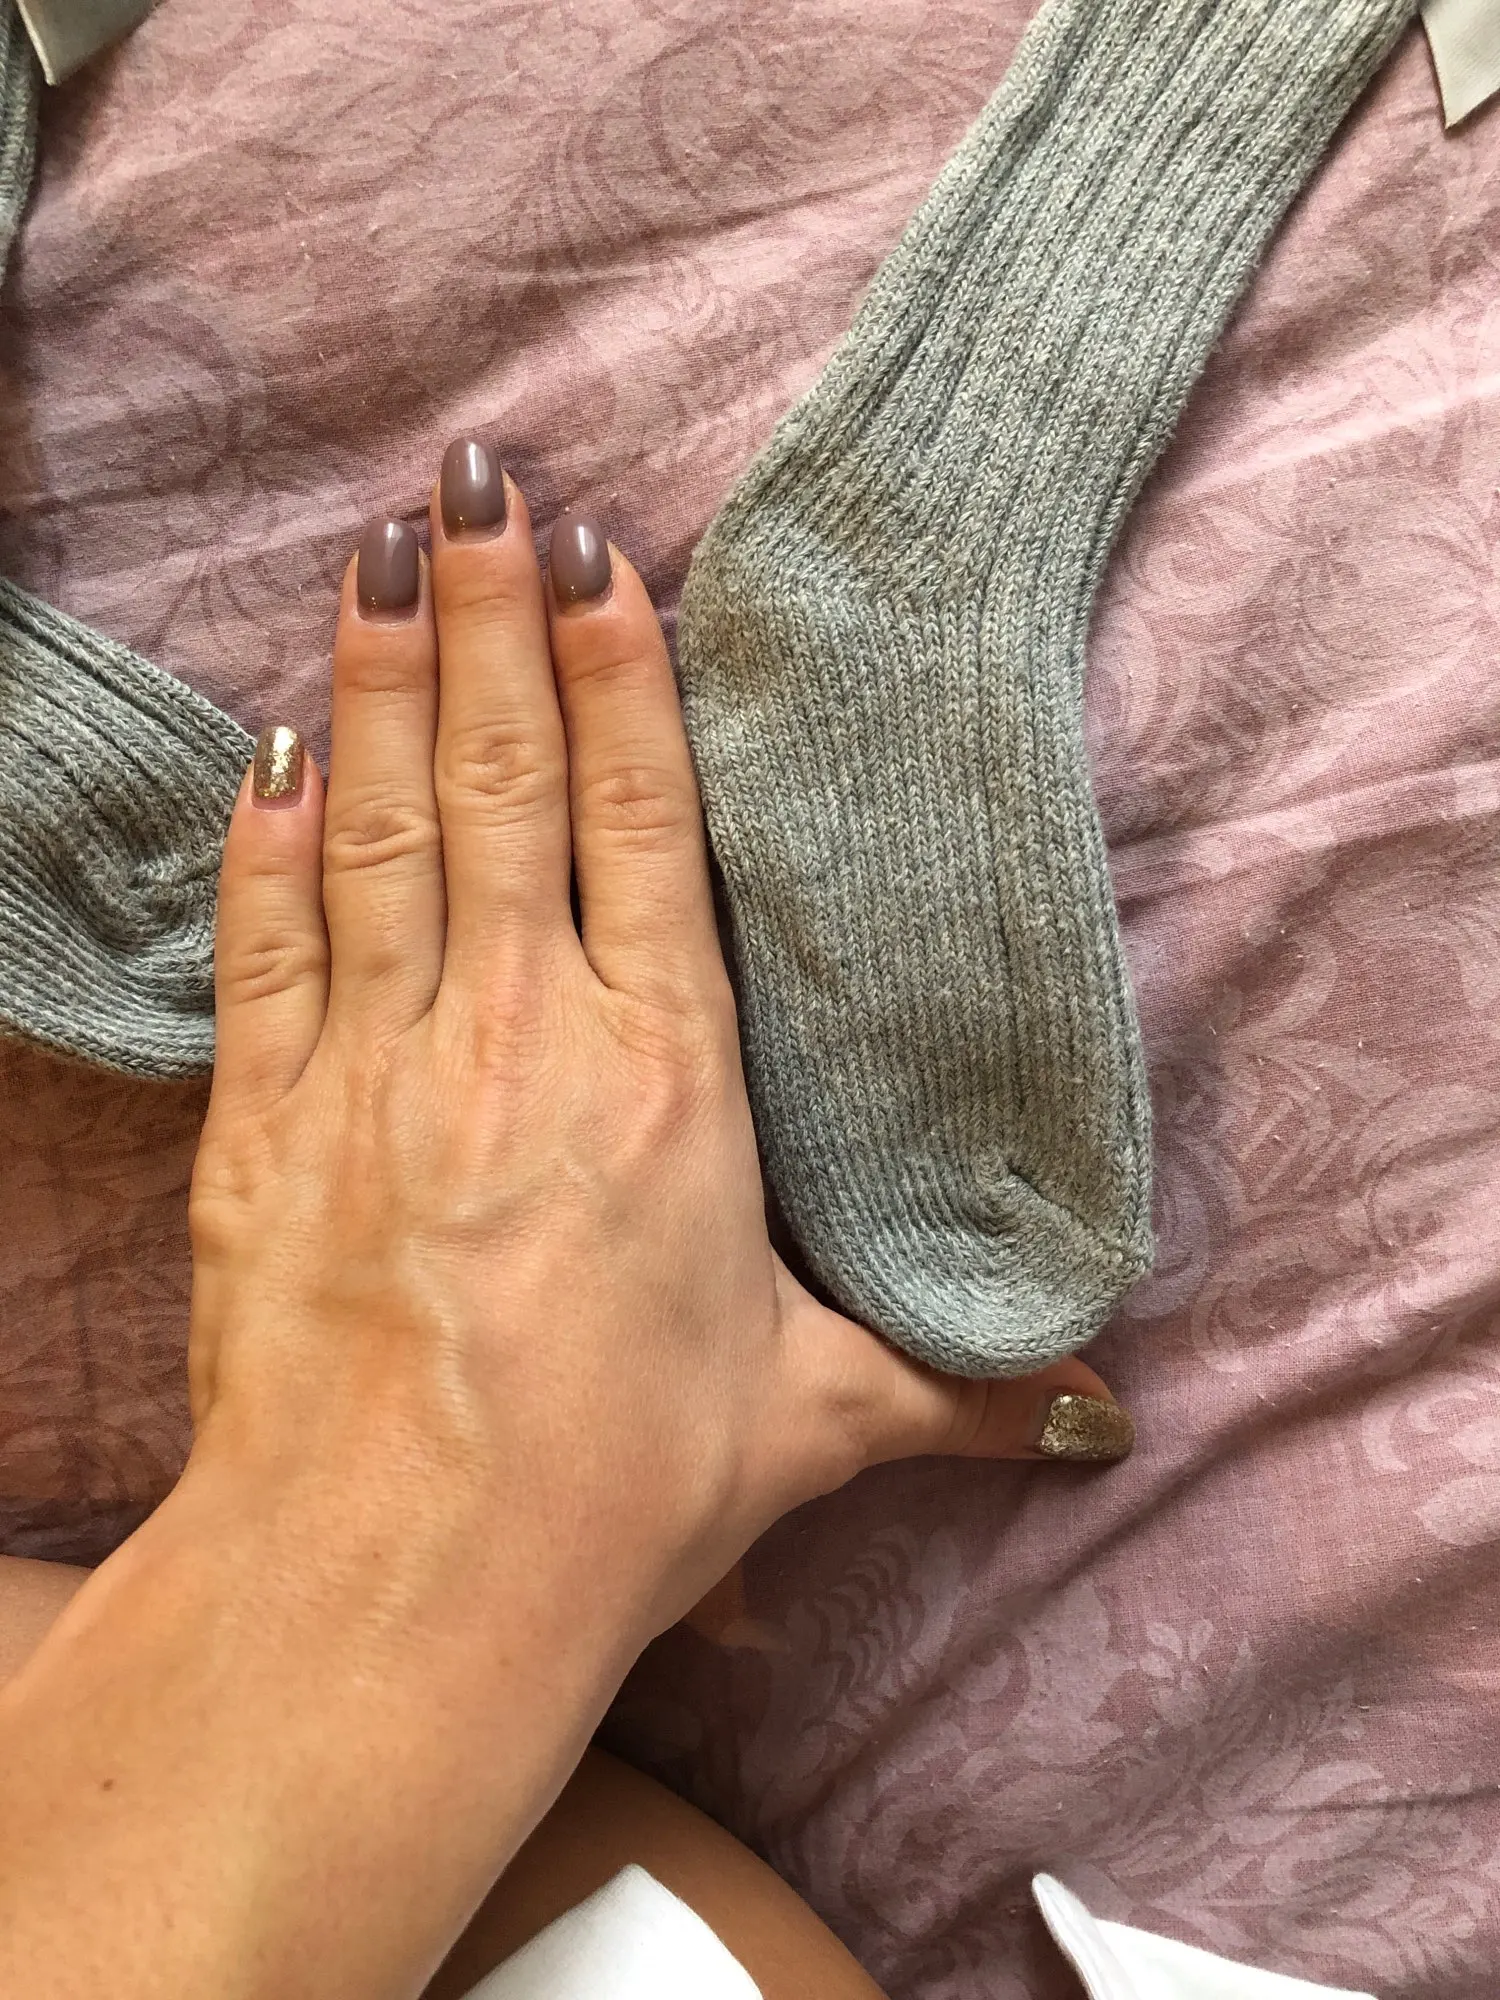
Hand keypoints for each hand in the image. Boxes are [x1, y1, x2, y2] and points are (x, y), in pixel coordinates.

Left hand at [188, 454, 1130, 1654]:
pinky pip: (267, 943)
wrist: (406, 1580)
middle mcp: (523, 1036)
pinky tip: (271, 743)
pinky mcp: (270, 1124)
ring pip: (384, 827)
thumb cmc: (617, 1493)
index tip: (601, 555)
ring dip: (383, 681)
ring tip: (376, 553)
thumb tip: (1096, 1419)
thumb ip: (951, 1395)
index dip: (621, 678)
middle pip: (508, 782)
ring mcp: (383, 1066)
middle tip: (472, 480)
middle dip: (493, 618)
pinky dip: (268, 836)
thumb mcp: (808, 1424)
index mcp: (666, 1077)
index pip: (642, 826)